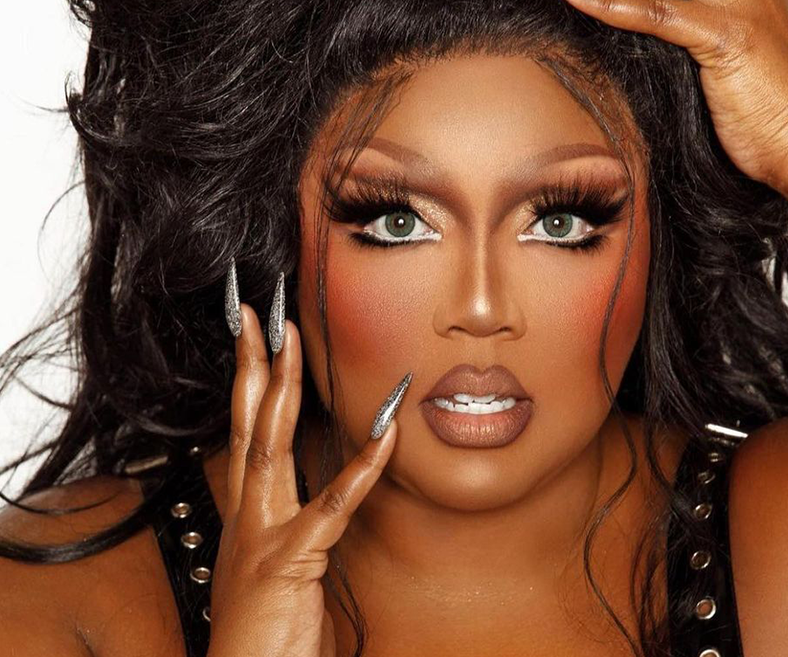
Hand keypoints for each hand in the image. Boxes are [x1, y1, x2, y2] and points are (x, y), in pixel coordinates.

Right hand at [206, 304, 397, 656]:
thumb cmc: (271, 633)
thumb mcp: (286, 566)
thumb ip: (303, 525)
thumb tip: (334, 489)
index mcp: (249, 514)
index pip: (247, 433)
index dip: (250, 383)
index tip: (256, 338)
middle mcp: (247, 516)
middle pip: (247, 424)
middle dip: (252, 366)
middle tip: (258, 316)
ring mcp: (261, 537)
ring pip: (267, 447)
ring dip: (281, 390)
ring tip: (289, 342)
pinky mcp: (285, 563)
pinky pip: (330, 507)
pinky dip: (361, 469)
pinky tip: (386, 436)